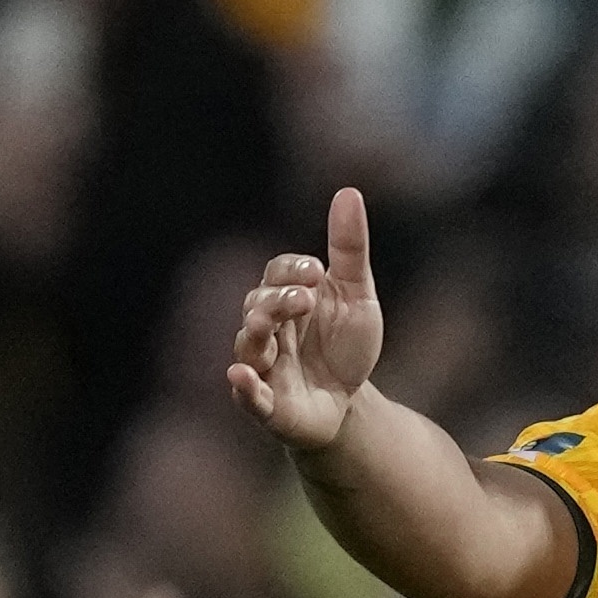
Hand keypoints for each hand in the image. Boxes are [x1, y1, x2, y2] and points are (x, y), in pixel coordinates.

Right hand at [227, 189, 390, 452]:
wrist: (351, 405)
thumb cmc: (346, 347)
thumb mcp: (357, 295)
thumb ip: (350, 249)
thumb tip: (349, 191)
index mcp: (287, 297)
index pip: (276, 272)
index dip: (291, 270)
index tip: (315, 273)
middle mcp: (267, 328)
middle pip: (258, 303)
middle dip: (277, 299)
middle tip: (305, 299)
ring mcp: (263, 366)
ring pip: (248, 344)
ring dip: (256, 330)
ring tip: (266, 324)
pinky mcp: (267, 405)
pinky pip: (247, 395)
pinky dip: (243, 386)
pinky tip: (240, 375)